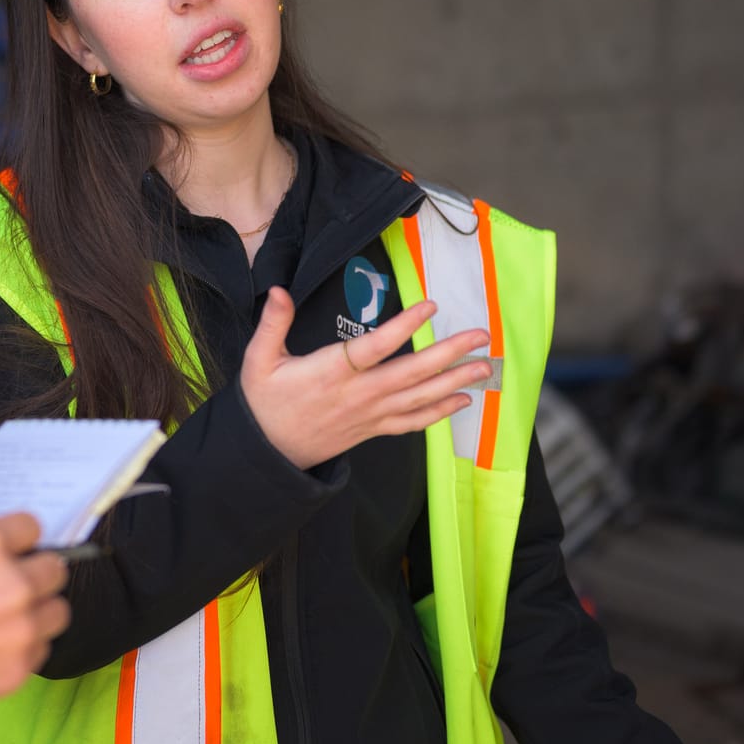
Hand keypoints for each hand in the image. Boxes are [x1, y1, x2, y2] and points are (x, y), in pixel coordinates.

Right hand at [0, 513, 71, 719]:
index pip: (28, 525)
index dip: (14, 537)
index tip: (7, 548)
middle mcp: (11, 583)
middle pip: (53, 567)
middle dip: (32, 572)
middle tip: (7, 586)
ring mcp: (21, 629)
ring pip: (57, 609)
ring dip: (36, 611)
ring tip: (4, 621)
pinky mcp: (20, 668)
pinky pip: (42, 648)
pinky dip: (25, 647)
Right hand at [240, 288, 490, 468]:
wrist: (267, 453)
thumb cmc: (264, 403)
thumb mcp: (258, 360)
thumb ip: (272, 324)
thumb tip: (279, 290)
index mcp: (330, 372)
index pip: (374, 347)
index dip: (404, 327)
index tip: (430, 306)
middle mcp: (357, 394)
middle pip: (410, 373)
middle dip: (449, 354)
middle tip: (480, 337)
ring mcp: (369, 415)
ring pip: (419, 398)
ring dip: (455, 381)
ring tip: (484, 366)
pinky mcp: (373, 430)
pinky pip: (413, 423)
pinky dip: (440, 412)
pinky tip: (463, 400)